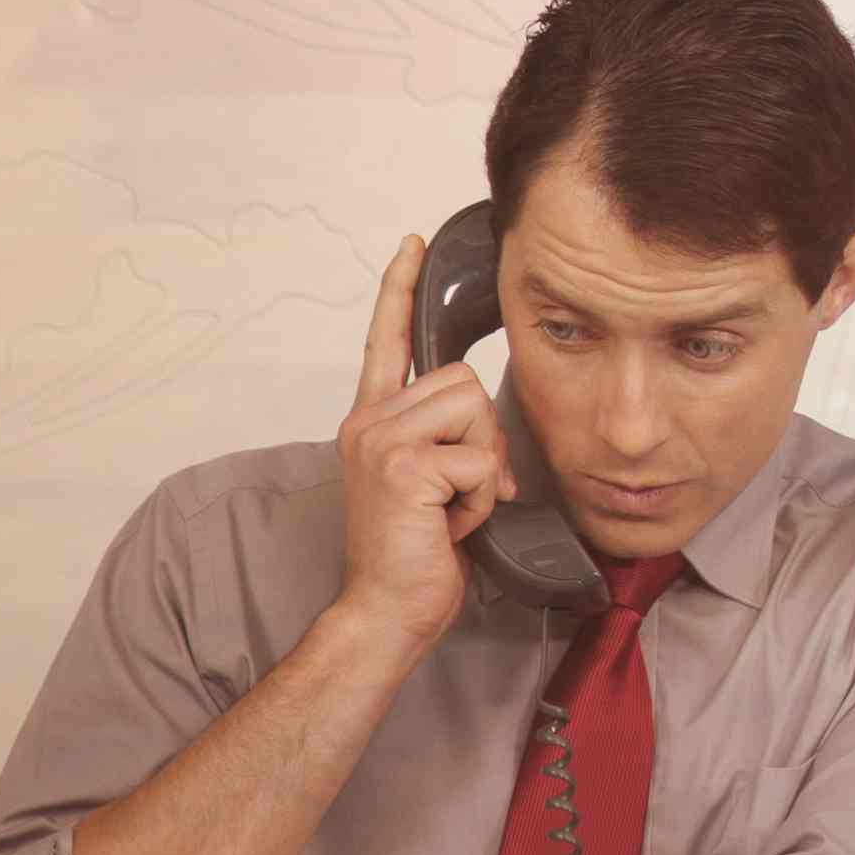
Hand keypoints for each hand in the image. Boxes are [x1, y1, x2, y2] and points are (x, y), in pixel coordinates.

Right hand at [329, 233, 511, 653]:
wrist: (386, 609)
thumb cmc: (414, 553)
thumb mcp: (431, 482)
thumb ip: (447, 438)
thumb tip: (486, 427)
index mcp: (371, 420)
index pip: (387, 341)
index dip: (399, 290)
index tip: (412, 245)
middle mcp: (368, 421)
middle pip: (465, 381)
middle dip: (483, 437)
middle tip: (456, 490)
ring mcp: (380, 441)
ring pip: (476, 411)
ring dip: (482, 466)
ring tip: (449, 506)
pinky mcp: (404, 466)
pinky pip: (479, 459)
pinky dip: (479, 499)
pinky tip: (447, 525)